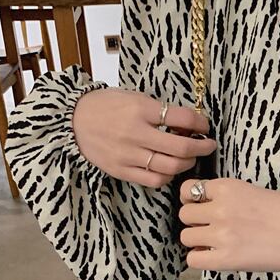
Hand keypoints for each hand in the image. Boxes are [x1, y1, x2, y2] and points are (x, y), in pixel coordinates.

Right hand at [72, 88, 216, 186]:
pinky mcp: (121, 171)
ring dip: (188, 163)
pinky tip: (170, 168)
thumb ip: (160, 111)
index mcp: (140, 110)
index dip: (200, 122)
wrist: (71, 121)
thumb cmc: (107, 106)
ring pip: (171, 167)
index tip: (205, 125)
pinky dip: (168, 176)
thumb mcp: (134, 98)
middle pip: (181, 148)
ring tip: (190, 157)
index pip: (181, 118)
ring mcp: (128, 155)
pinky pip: (154, 180)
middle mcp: (135, 134)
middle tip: (208, 145)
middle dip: (202, 147)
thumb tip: (190, 122)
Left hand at [177, 177, 279, 271]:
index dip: (193, 200)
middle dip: (195, 223)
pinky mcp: (226, 258)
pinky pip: (194, 259)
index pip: (188, 190)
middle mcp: (220, 208)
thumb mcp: (254, 191)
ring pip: (186, 237)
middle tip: (212, 229)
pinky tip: (216, 257)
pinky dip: (201, 259)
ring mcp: (221, 234)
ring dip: (198, 241)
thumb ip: (228, 197)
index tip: (202, 208)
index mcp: (228, 187)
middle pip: (184, 215)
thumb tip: (206, 207)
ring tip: (216, 244)